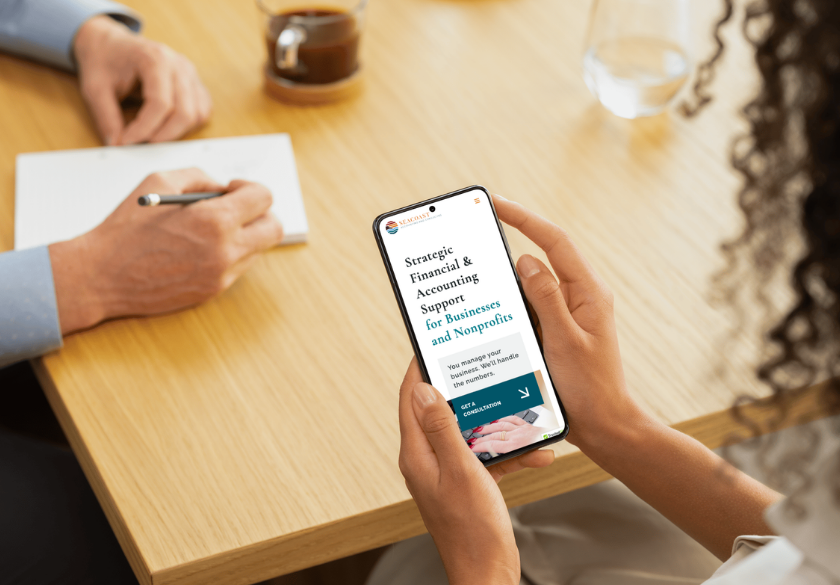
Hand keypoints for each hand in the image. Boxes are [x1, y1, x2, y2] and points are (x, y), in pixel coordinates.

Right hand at [48, 168, 283, 333]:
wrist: (101, 275)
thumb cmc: (126, 227)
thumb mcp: (159, 180)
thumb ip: (200, 177)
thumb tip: (225, 188)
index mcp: (214, 220)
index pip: (264, 198)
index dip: (251, 188)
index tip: (233, 190)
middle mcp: (225, 250)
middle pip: (274, 228)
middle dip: (260, 213)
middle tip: (238, 208)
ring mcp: (222, 275)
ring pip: (258, 249)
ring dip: (244, 234)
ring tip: (211, 228)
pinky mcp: (213, 291)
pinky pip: (238, 267)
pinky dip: (228, 253)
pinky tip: (200, 247)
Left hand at [73, 16, 211, 144]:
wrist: (110, 43)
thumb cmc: (104, 60)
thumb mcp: (95, 87)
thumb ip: (106, 116)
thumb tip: (117, 144)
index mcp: (155, 59)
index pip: (161, 103)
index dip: (145, 128)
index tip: (127, 140)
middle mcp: (178, 65)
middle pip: (185, 112)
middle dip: (164, 135)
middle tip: (142, 142)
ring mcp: (190, 74)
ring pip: (197, 114)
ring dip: (177, 132)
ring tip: (153, 134)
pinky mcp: (194, 84)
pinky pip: (202, 111)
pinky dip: (188, 125)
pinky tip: (168, 126)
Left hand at [398, 359, 552, 584]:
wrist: (488, 573)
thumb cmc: (473, 530)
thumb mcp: (461, 471)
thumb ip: (442, 429)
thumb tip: (421, 389)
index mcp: (417, 454)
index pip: (410, 399)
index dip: (419, 369)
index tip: (434, 345)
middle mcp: (428, 459)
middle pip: (441, 411)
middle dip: (464, 389)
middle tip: (482, 365)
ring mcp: (447, 471)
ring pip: (469, 432)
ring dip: (495, 422)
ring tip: (517, 407)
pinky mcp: (467, 482)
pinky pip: (487, 456)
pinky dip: (509, 452)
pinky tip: (537, 451)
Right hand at [492, 195, 643, 454]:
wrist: (603, 425)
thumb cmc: (590, 388)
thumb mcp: (565, 341)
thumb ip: (546, 299)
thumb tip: (527, 260)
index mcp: (588, 292)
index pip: (554, 241)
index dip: (524, 218)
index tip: (497, 204)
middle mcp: (579, 296)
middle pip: (542, 257)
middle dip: (510, 246)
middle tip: (475, 240)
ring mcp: (568, 313)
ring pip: (532, 286)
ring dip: (507, 284)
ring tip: (477, 284)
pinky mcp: (557, 329)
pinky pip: (530, 309)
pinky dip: (511, 308)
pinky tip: (491, 316)